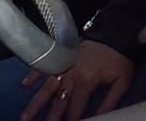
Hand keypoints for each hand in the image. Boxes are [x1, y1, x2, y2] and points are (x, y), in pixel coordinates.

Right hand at [19, 41, 133, 120]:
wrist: (116, 33)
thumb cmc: (120, 59)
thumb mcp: (121, 83)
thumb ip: (109, 103)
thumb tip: (100, 119)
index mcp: (86, 81)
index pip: (75, 109)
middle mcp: (72, 75)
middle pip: (57, 102)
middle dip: (48, 118)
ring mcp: (64, 65)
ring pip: (46, 88)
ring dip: (35, 103)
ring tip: (25, 117)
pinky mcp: (62, 57)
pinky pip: (46, 68)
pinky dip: (33, 76)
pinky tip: (24, 86)